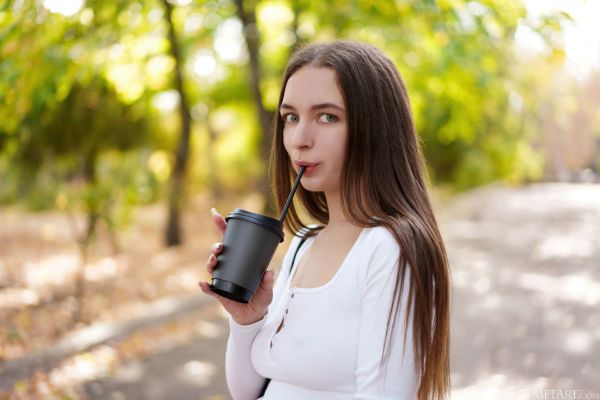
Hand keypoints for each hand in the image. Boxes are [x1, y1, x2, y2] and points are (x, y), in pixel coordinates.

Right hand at [199, 208, 275, 325]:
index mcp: (239, 261)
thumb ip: (268, 281)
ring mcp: (222, 280)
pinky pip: (210, 289)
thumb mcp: (268, 288)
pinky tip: (202, 284)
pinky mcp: (219, 294)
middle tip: (219, 248)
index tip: (216, 215)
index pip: (230, 241)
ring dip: (210, 262)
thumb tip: (270, 271)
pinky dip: (205, 287)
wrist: (254, 315)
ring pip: (212, 267)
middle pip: (218, 253)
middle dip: (215, 247)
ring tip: (214, 260)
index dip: (222, 228)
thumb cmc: (261, 297)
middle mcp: (228, 268)